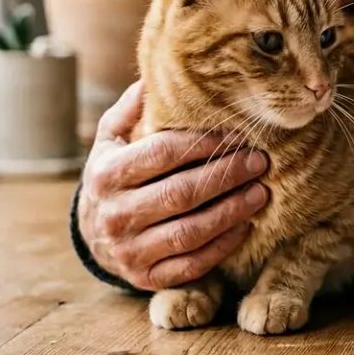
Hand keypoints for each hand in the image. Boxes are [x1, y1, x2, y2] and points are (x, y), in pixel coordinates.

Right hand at [76, 82, 269, 290]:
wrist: (93, 234)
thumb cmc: (114, 175)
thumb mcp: (111, 139)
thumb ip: (131, 108)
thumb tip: (155, 76)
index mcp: (105, 174)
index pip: (162, 154)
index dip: (203, 143)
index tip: (235, 133)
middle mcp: (113, 215)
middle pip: (181, 193)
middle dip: (226, 176)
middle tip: (259, 161)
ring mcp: (129, 251)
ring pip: (189, 232)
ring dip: (231, 212)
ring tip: (261, 193)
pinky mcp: (146, 278)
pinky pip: (191, 264)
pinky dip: (222, 246)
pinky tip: (245, 225)